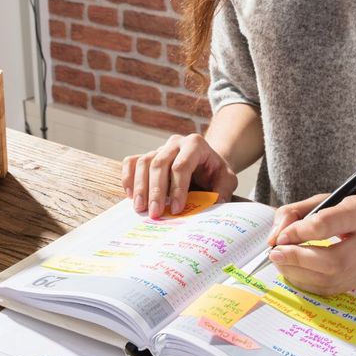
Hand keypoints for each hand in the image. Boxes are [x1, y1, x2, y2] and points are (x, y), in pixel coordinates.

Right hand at [121, 134, 236, 218]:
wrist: (207, 162)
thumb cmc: (216, 172)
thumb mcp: (227, 179)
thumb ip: (223, 191)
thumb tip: (215, 205)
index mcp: (196, 144)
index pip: (181, 166)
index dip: (177, 188)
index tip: (176, 209)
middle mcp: (175, 143)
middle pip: (159, 163)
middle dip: (156, 191)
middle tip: (155, 213)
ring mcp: (159, 148)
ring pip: (143, 162)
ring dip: (140, 187)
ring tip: (141, 208)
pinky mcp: (148, 155)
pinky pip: (131, 162)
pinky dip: (128, 178)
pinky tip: (131, 196)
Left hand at [266, 191, 355, 294]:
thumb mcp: (333, 198)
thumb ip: (299, 212)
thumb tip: (276, 236)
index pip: (328, 224)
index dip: (299, 232)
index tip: (281, 236)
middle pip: (331, 261)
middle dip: (296, 259)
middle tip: (275, 254)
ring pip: (330, 280)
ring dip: (298, 273)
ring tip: (282, 262)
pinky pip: (333, 289)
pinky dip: (309, 283)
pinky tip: (297, 272)